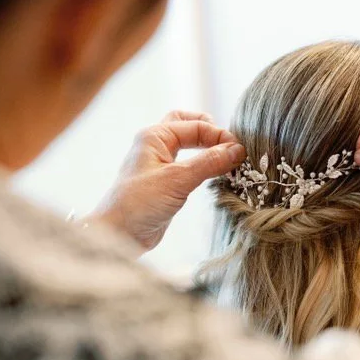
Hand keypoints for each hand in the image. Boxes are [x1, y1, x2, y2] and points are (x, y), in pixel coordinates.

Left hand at [88, 111, 244, 253]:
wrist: (119, 234)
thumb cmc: (139, 203)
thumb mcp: (177, 180)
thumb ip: (209, 162)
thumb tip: (237, 150)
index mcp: (155, 136)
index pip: (196, 125)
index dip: (220, 136)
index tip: (240, 152)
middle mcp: (156, 145)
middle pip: (189, 125)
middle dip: (211, 133)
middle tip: (231, 148)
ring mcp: (161, 163)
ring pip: (190, 145)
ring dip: (209, 149)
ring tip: (228, 161)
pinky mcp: (166, 182)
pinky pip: (189, 165)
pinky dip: (204, 165)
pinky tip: (216, 174)